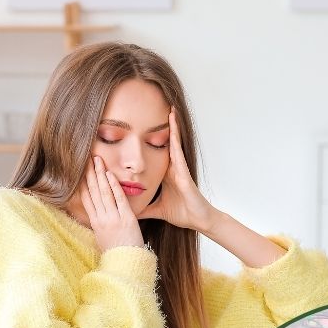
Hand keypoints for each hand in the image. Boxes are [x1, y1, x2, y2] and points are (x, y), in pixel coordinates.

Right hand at [79, 155, 145, 251]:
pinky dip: (113, 186)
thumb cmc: (116, 252)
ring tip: (97, 160)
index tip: (81, 170)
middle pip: (93, 192)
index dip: (83, 182)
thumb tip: (95, 211)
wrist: (126, 264)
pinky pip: (118, 199)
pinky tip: (109, 175)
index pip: (86, 198)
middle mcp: (101, 219)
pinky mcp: (126, 219)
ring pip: (103, 193)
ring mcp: (113, 218)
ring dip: (100, 175)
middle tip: (87, 158)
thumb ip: (99, 223)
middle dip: (90, 174)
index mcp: (95, 223)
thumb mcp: (102, 237)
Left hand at [138, 110, 216, 230]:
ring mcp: (179, 168)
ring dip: (172, 126)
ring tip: (170, 109)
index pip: (154, 153)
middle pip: (164, 143)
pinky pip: (178, 151)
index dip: (148, 140)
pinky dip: (175, 138)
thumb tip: (129, 211)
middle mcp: (172, 168)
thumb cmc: (182, 213)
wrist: (198, 220)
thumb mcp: (156, 209)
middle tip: (157, 107)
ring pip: (173, 143)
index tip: (139, 128)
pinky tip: (173, 126)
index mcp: (165, 175)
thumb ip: (143, 208)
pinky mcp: (184, 171)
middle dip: (162, 127)